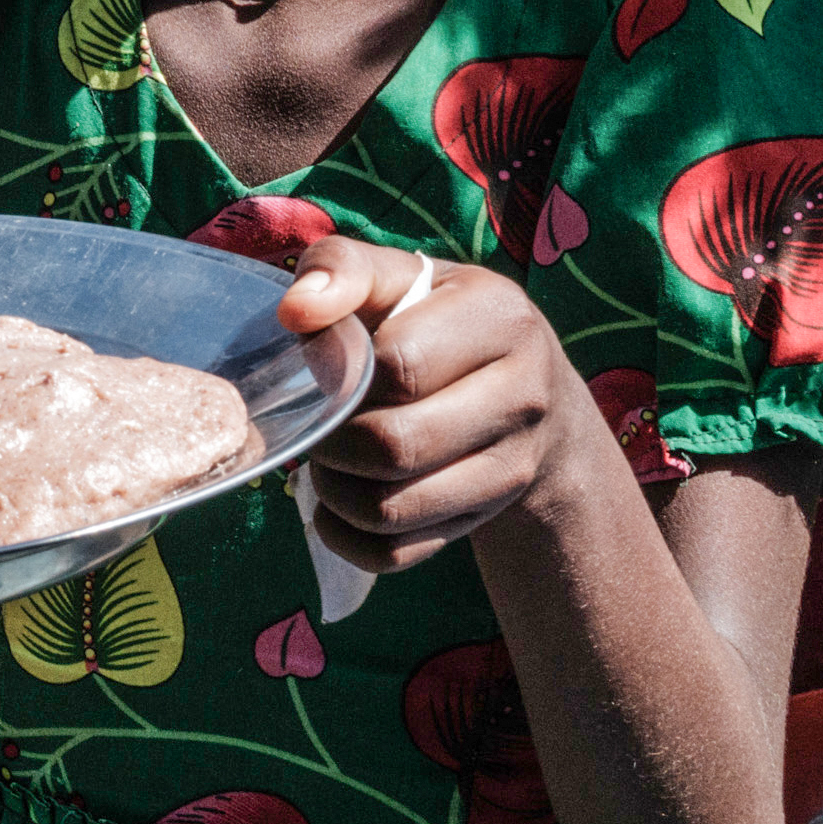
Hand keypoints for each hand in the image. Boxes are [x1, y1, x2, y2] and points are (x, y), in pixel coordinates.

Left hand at [262, 232, 620, 574]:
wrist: (527, 393)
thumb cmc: (435, 322)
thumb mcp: (397, 278)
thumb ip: (340, 270)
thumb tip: (295, 310)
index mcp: (498, 318)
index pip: (398, 364)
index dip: (341, 375)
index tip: (320, 368)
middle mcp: (523, 395)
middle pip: (393, 445)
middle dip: (331, 441)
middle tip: (316, 424)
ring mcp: (513, 466)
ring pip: (391, 509)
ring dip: (333, 491)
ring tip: (327, 460)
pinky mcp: (488, 518)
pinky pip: (396, 553)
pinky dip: (347, 536)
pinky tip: (339, 503)